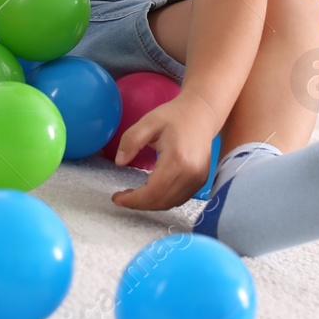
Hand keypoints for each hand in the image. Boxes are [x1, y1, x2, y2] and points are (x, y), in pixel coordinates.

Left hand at [110, 96, 220, 211]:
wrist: (201, 113)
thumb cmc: (174, 116)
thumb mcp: (149, 122)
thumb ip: (131, 140)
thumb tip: (119, 162)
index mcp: (177, 159)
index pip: (153, 191)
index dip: (134, 200)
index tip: (117, 198)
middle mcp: (190, 174)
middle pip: (161, 201)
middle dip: (139, 204)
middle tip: (122, 197)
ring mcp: (198, 179)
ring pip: (170, 204)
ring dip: (150, 205)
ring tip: (134, 195)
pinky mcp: (201, 181)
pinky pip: (179, 199)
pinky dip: (163, 201)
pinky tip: (151, 192)